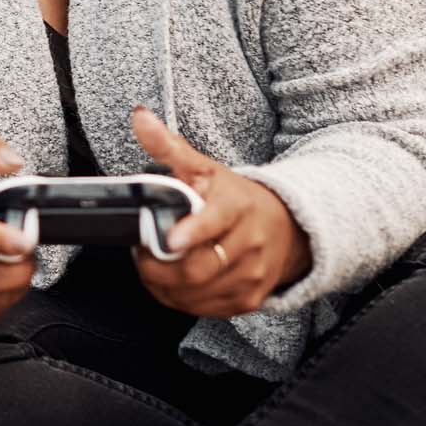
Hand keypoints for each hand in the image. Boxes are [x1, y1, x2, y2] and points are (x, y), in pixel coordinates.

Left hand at [130, 106, 312, 316]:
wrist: (286, 228)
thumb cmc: (235, 198)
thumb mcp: (204, 168)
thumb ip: (169, 146)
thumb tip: (139, 116)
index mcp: (236, 206)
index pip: (215, 221)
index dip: (192, 232)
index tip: (170, 239)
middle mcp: (249, 243)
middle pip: (198, 268)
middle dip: (160, 266)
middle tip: (145, 252)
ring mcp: (251, 275)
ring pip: (195, 292)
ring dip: (163, 283)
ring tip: (156, 264)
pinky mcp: (248, 300)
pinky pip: (202, 309)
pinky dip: (178, 298)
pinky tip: (172, 281)